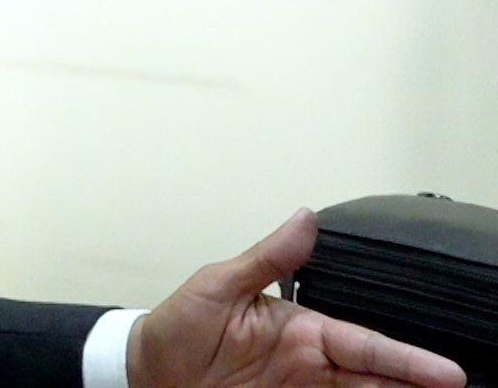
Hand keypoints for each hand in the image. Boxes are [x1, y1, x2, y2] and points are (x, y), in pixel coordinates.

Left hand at [126, 208, 466, 387]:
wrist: (144, 371)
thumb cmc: (178, 325)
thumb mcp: (217, 284)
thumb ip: (267, 259)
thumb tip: (304, 217)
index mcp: (300, 327)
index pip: (363, 342)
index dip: (405, 359)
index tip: (445, 372)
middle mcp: (308, 361)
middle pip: (374, 376)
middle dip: (414, 383)